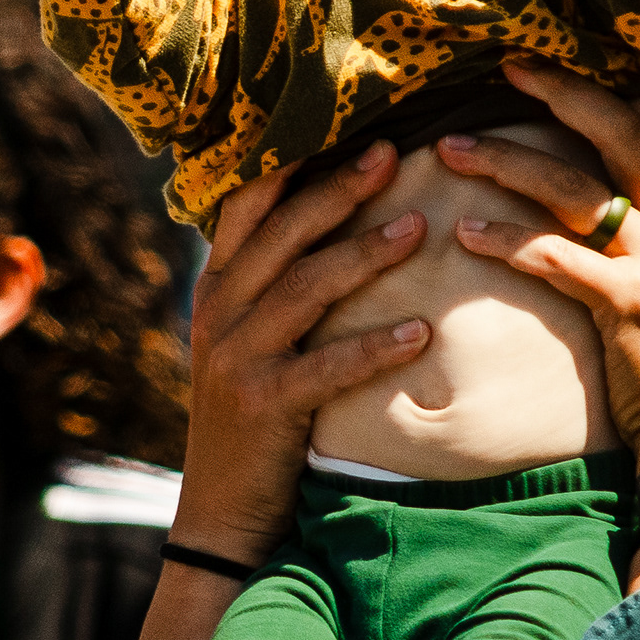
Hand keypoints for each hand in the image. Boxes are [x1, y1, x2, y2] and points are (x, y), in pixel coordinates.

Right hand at [167, 146, 437, 565]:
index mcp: (219, 291)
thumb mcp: (251, 346)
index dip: (293, 164)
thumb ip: (277, 291)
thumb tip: (332, 230)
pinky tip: (420, 333)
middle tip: (393, 152)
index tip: (346, 126)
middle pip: (282, 235)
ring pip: (304, 288)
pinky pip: (326, 367)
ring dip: (364, 254)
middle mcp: (220, 314)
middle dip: (338, 190)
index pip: (247, 208)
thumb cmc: (256, 423)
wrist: (222, 513)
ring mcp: (237, 359)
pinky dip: (373, 348)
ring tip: (421, 226)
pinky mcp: (265, 406)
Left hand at [440, 61, 639, 465]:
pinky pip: (555, 256)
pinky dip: (506, 240)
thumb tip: (638, 206)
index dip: (636, 89)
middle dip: (562, 92)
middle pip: (622, 132)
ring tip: (452, 151)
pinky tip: (465, 233)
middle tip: (509, 68)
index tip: (584, 71)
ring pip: (575, 188)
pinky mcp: (630, 303)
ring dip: (506, 162)